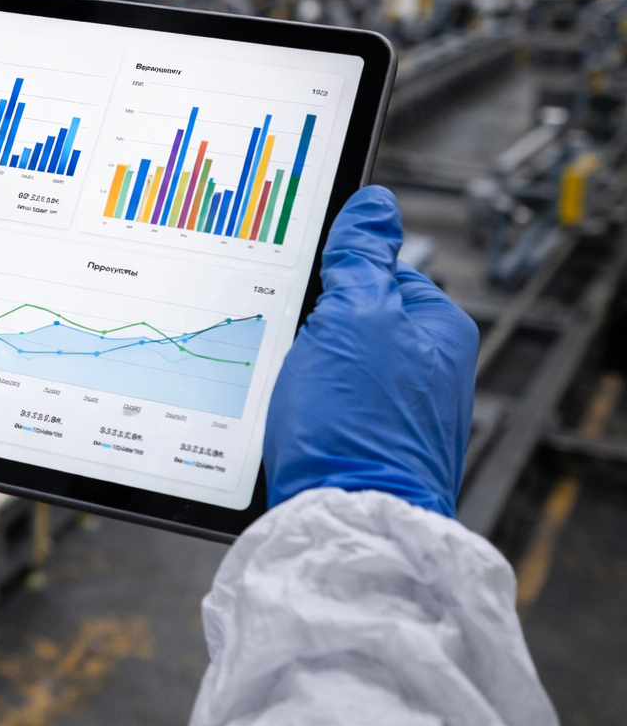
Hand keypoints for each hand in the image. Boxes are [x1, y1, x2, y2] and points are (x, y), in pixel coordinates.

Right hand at [264, 186, 477, 515]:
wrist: (347, 520)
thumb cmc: (357, 423)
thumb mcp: (353, 318)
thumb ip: (361, 260)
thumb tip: (374, 206)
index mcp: (437, 329)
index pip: (375, 272)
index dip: (328, 279)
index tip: (298, 295)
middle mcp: (428, 370)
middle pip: (349, 318)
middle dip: (308, 328)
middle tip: (287, 348)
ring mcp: (399, 411)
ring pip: (330, 365)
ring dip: (299, 372)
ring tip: (287, 392)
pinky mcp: (368, 446)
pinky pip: (326, 407)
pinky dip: (301, 409)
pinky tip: (289, 422)